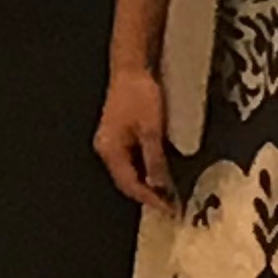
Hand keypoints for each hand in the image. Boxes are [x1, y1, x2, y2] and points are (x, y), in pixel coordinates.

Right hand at [95, 65, 175, 211]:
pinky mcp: (119, 135)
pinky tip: (159, 171)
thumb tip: (160, 186)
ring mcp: (111, 142)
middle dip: (148, 194)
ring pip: (129, 171)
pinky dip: (145, 169)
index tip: (169, 209)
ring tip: (168, 192)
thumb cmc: (139, 95)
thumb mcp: (151, 130)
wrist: (132, 68)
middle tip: (170, 205)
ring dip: (147, 183)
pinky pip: (131, 160)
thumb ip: (154, 160)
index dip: (150, 199)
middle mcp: (106, 149)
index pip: (129, 184)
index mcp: (110, 150)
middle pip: (126, 181)